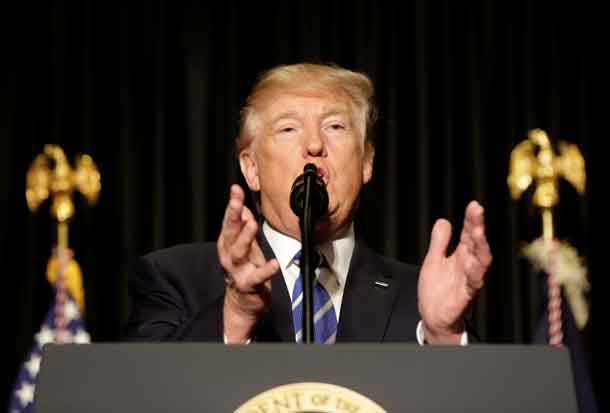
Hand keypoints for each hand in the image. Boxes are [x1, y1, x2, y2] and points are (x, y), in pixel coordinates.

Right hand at [218, 185, 278, 342]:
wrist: (243, 303)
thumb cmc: (245, 270)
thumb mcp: (244, 246)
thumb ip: (242, 227)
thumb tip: (242, 206)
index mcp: (227, 244)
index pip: (229, 221)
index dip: (232, 204)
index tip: (235, 189)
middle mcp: (229, 256)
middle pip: (229, 233)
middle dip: (233, 215)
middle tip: (237, 201)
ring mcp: (237, 270)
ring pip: (238, 252)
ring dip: (245, 237)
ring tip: (252, 224)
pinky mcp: (249, 285)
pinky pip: (257, 277)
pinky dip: (265, 270)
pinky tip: (274, 263)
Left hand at [418, 201, 491, 343]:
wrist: (433, 316)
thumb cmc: (437, 289)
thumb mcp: (434, 260)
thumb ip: (439, 242)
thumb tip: (444, 220)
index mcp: (461, 256)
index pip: (468, 234)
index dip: (472, 220)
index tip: (474, 205)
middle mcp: (468, 266)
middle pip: (477, 244)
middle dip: (478, 228)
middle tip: (477, 212)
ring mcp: (468, 281)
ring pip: (480, 263)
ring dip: (480, 247)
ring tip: (477, 232)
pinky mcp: (464, 296)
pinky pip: (472, 285)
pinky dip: (473, 274)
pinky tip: (471, 263)